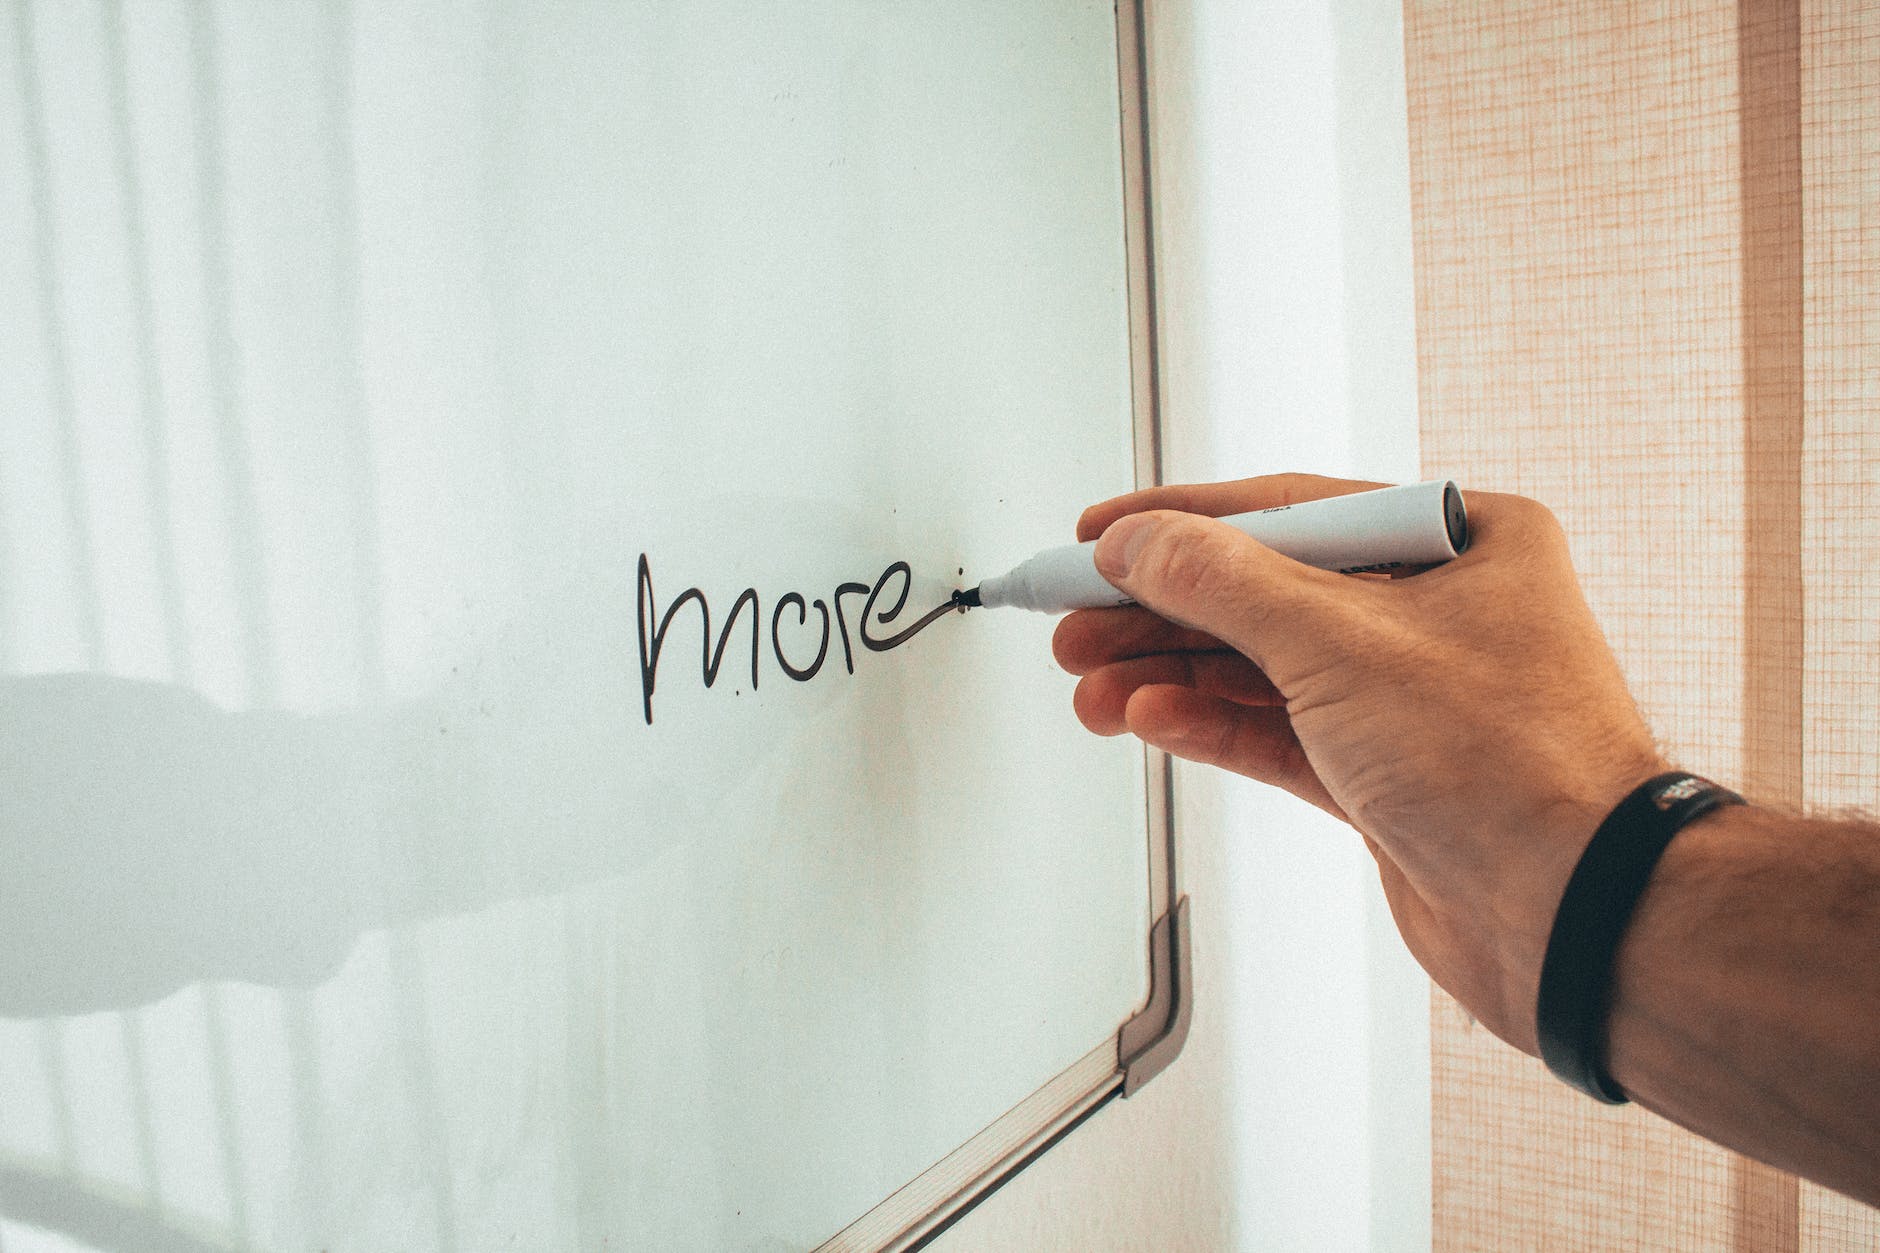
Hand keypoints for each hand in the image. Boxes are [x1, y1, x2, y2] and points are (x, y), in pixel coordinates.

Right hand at [1054, 473, 1668, 1050]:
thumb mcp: (1340, 642)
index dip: (1180, 522)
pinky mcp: (1386, 774)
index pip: (1288, 510)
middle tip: (1078, 619)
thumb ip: (1222, 584)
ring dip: (1170, 674)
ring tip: (1093, 682)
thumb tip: (1140, 544)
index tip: (1101, 535)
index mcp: (1462, 541)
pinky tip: (1150, 720)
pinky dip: (1209, 725)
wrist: (1572, 916)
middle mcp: (1440, 610)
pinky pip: (1277, 731)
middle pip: (1262, 591)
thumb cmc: (1516, 767)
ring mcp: (1410, 696)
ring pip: (1261, 667)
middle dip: (1161, 609)